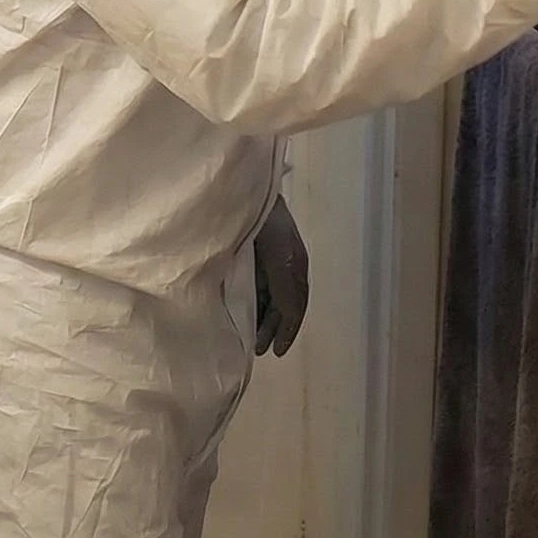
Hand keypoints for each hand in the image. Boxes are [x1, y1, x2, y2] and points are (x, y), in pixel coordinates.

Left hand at [252, 195, 309, 356]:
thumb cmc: (260, 217)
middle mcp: (285, 262)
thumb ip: (283, 286)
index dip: (287, 329)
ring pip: (270, 295)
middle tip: (258, 349)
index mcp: (294, 263)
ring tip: (250, 337)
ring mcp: (270, 256)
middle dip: (274, 327)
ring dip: (264, 317)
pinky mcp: (254, 252)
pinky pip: (260, 284)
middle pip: (283, 302)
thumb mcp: (278, 255)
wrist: (242, 185)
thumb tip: (289, 317)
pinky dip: (256, 301)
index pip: (295, 303)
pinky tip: (244, 310)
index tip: (276, 352)